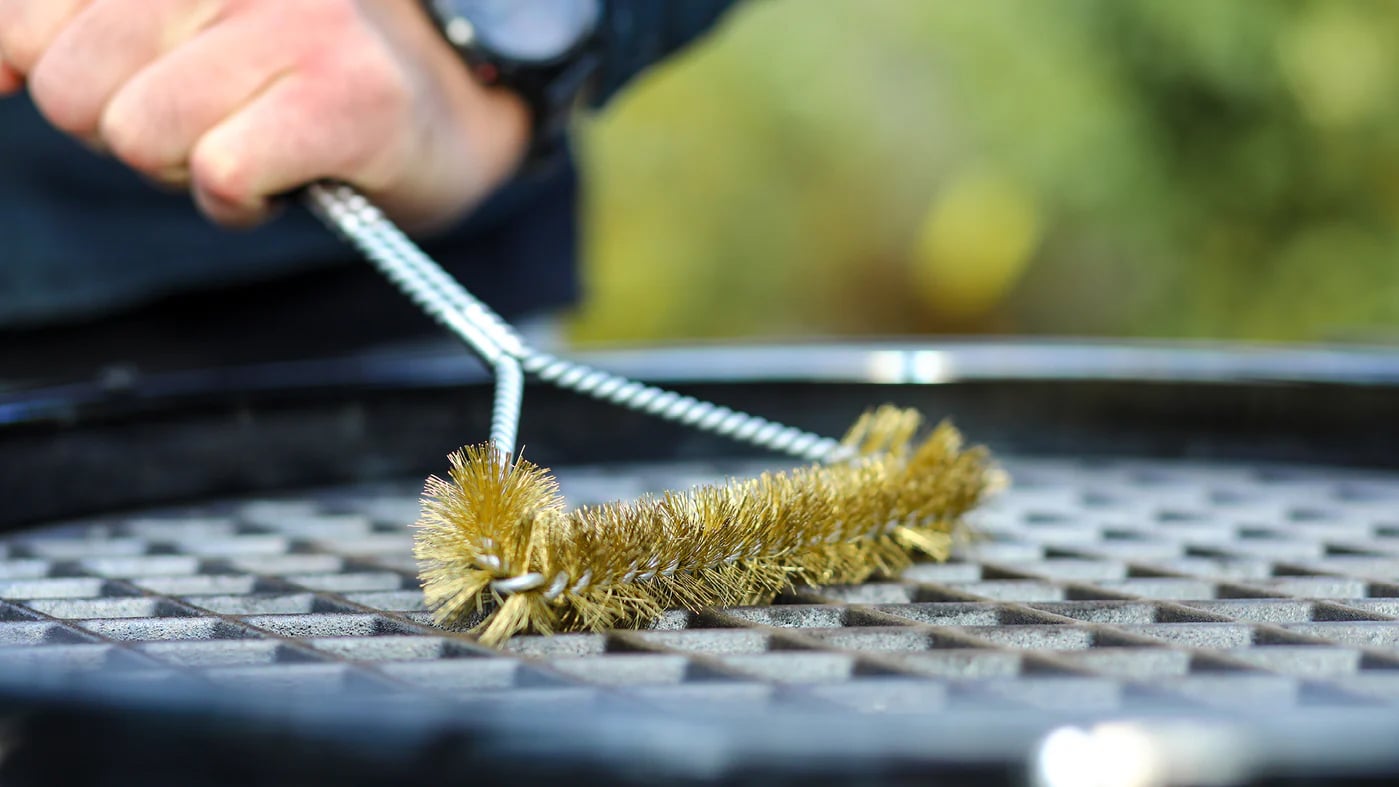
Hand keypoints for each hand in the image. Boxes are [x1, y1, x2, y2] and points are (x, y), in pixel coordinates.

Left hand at [0, 0, 529, 229]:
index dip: (50, 74)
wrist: (446, 110)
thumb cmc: (300, 71)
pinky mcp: (346, 99)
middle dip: (131, 131)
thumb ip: (74, 29)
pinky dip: (242, 201)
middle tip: (212, 120)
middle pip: (75, 91)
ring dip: (190, 169)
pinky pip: (221, 176)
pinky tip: (284, 176)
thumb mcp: (178, 24)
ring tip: (252, 144)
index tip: (128, 85)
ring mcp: (298, 23)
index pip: (27, 20)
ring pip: (141, 135)